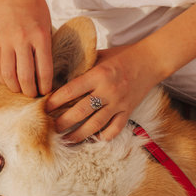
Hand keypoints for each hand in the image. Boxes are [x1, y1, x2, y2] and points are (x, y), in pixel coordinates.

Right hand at [0, 0, 52, 96]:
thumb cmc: (36, 10)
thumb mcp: (47, 28)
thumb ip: (45, 50)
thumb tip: (43, 76)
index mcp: (40, 37)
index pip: (44, 70)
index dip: (45, 86)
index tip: (46, 92)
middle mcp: (22, 40)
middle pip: (25, 77)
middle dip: (30, 92)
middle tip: (33, 95)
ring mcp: (6, 42)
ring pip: (8, 75)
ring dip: (15, 88)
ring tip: (20, 90)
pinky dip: (2, 78)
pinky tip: (9, 81)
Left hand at [46, 43, 161, 141]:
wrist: (151, 60)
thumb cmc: (122, 56)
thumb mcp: (99, 55)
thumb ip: (81, 65)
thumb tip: (58, 73)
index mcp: (98, 75)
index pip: (71, 91)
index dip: (55, 101)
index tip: (44, 108)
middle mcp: (107, 90)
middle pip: (80, 111)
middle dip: (63, 122)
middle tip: (51, 128)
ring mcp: (119, 103)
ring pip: (95, 124)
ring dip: (78, 134)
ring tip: (66, 140)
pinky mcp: (128, 111)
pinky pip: (115, 129)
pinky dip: (103, 137)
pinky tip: (92, 139)